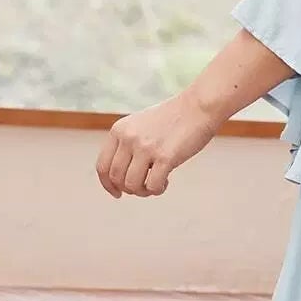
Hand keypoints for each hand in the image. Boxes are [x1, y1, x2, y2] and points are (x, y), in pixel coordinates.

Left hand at [96, 92, 219, 197]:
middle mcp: (128, 138)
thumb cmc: (173, 118)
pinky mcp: (165, 157)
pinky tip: (167, 181)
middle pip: (116, 178)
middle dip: (129, 189)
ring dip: (143, 191)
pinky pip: (153, 186)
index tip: (118, 193)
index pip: (102, 166)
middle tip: (143, 188)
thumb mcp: (140, 125)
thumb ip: (127, 144)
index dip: (108, 184)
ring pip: (132, 185)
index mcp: (119, 130)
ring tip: (155, 185)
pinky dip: (158, 189)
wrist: (198, 107)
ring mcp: (146, 147)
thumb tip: (121, 177)